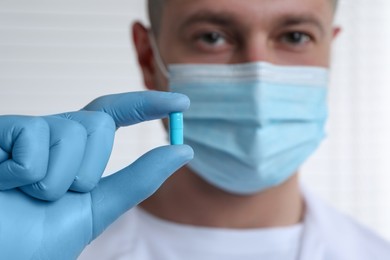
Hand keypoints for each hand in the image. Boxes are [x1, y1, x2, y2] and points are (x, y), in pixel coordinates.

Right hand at [0, 91, 192, 258]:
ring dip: (54, 180)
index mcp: (76, 151)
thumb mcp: (97, 208)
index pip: (115, 113)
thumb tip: (184, 151)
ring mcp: (26, 131)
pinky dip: (24, 173)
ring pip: (71, 131)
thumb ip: (139, 179)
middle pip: (99, 124)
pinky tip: (3, 182)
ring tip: (25, 194)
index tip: (182, 102)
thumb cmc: (36, 240)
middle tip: (52, 197)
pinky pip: (34, 138)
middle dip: (86, 171)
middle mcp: (54, 133)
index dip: (147, 104)